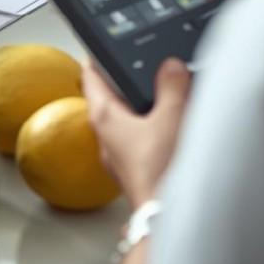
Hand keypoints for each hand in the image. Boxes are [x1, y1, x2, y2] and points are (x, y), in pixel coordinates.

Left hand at [84, 59, 190, 206]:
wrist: (166, 215)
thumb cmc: (159, 169)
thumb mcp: (171, 116)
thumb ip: (172, 86)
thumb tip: (170, 66)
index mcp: (104, 117)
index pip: (90, 78)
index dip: (94, 59)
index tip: (96, 48)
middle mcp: (105, 137)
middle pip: (107, 100)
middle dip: (121, 83)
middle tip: (133, 67)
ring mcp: (118, 156)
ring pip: (123, 122)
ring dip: (137, 108)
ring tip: (158, 95)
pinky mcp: (135, 171)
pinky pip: (138, 141)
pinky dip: (149, 129)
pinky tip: (167, 131)